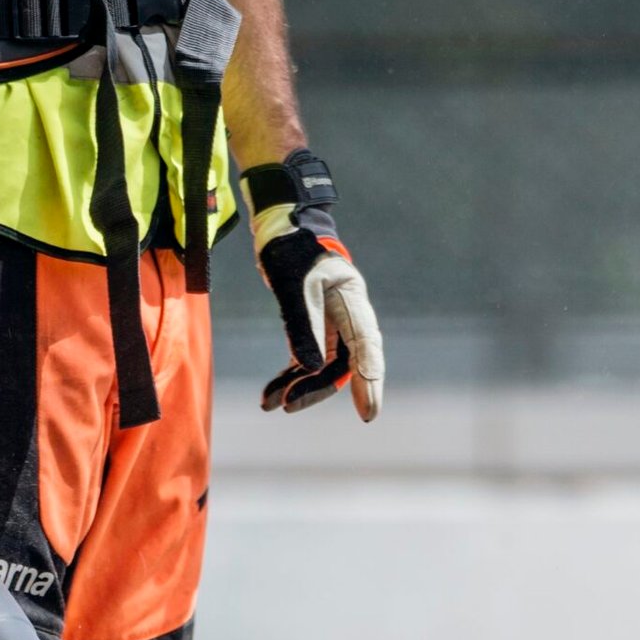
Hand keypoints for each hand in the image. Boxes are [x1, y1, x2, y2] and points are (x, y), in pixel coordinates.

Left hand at [244, 150, 382, 421]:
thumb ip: (303, 326)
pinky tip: (270, 395)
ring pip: (323, 367)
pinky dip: (289, 377)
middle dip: (317, 388)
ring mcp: (332, 323)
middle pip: (343, 364)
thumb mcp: (292, 287)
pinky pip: (306, 360)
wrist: (279, 226)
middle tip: (290, 406)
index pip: (365, 348)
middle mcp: (348, 314)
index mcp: (352, 299)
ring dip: (298, 386)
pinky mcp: (314, 327)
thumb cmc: (289, 247)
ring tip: (270, 404)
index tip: (368, 413)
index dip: (368, 381)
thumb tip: (311, 370)